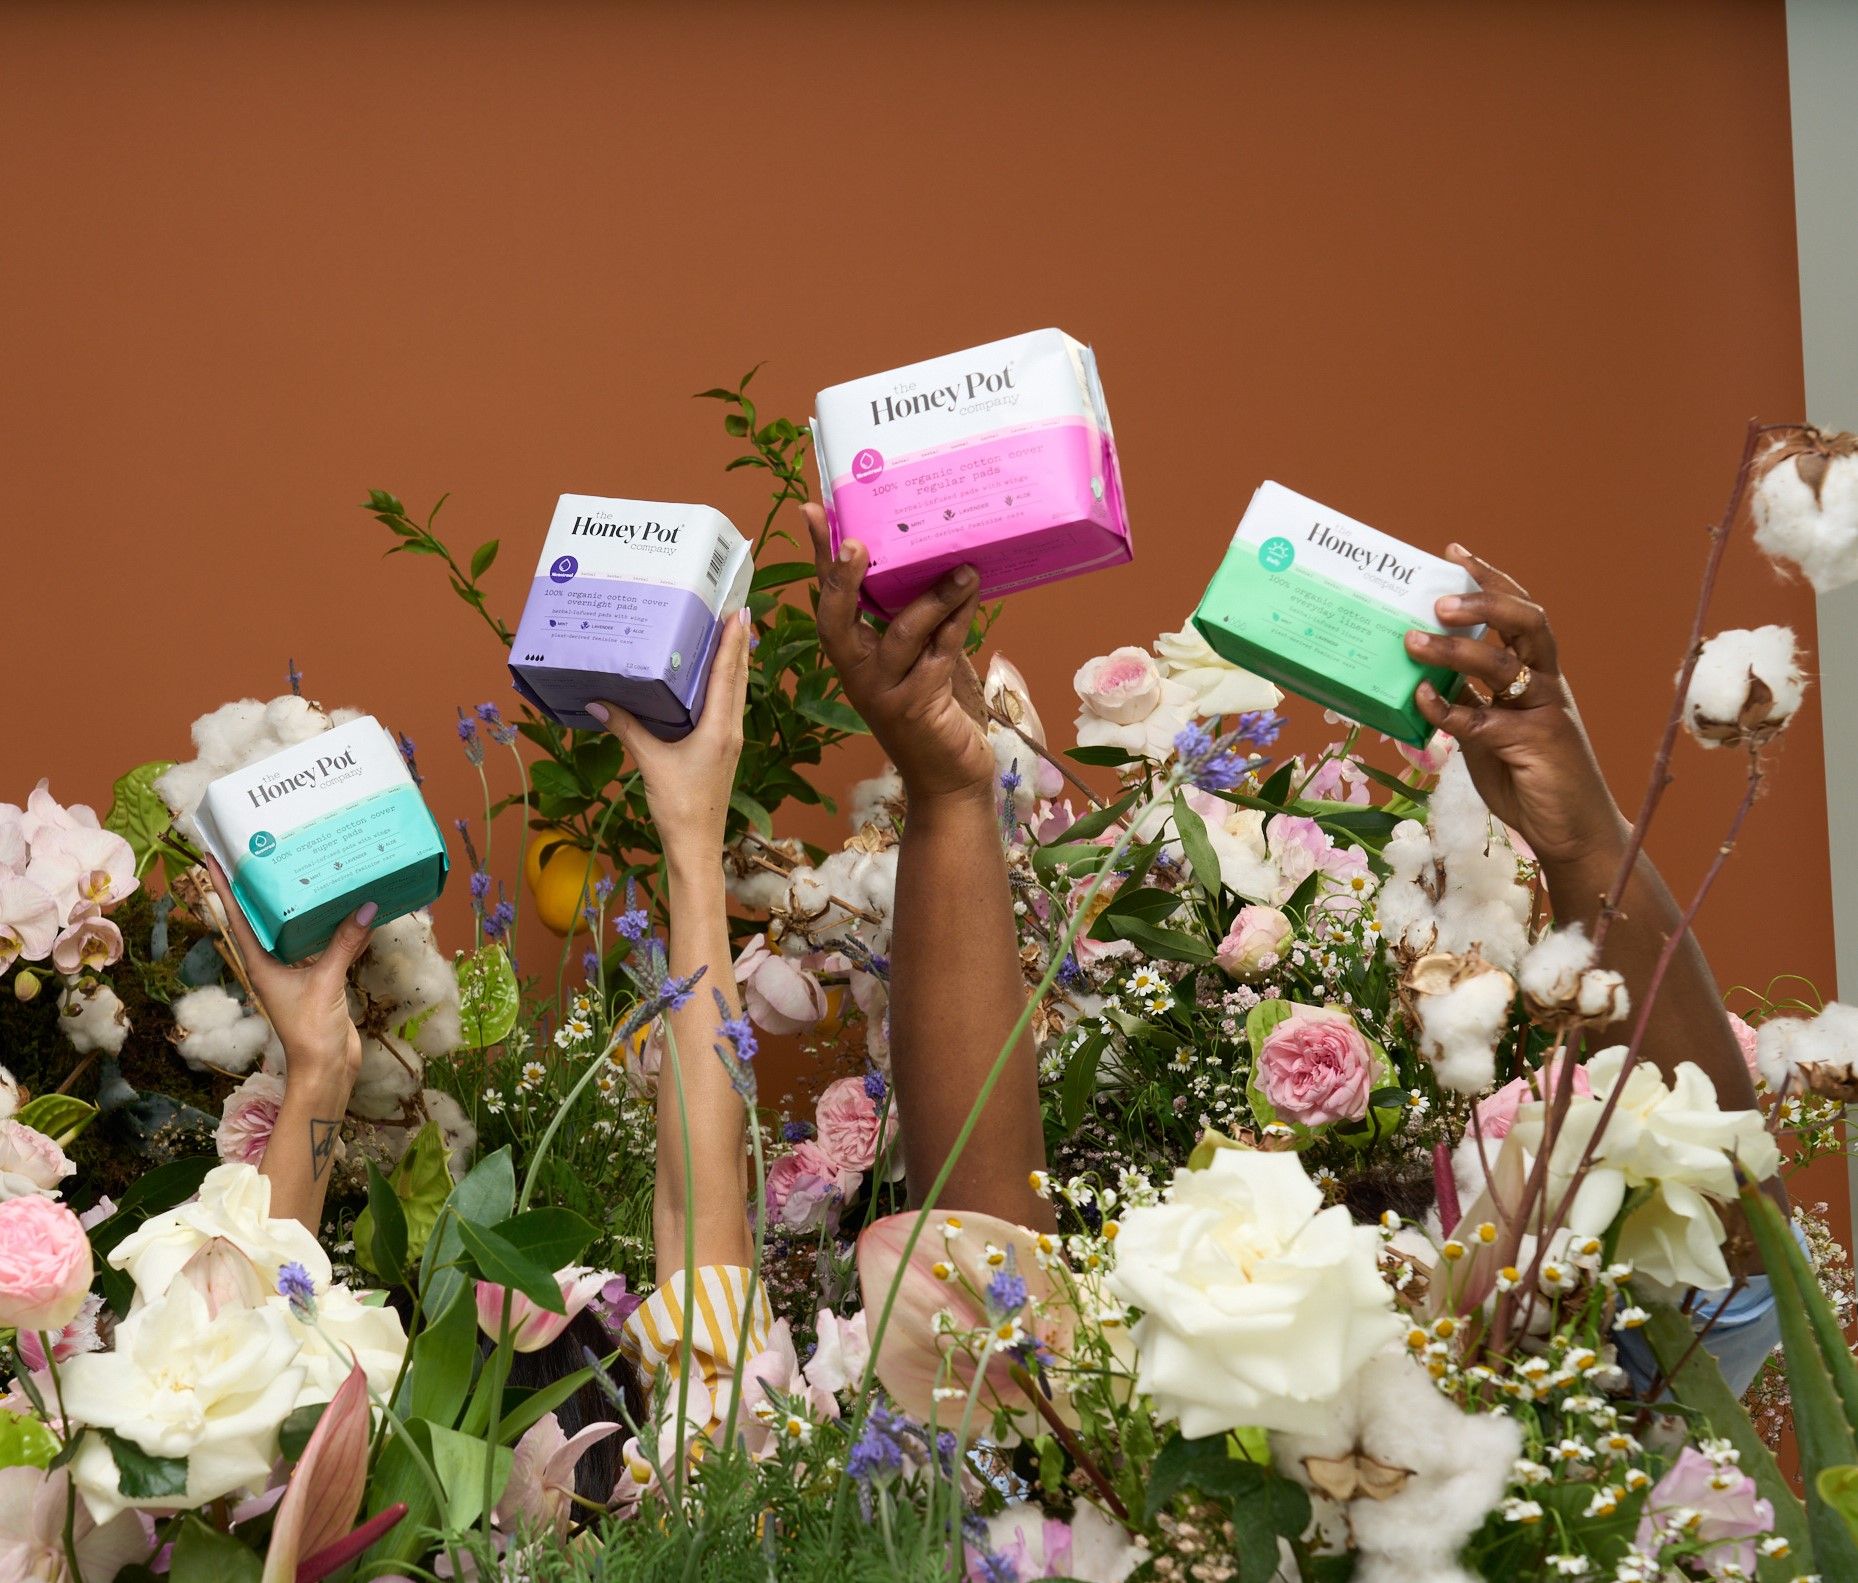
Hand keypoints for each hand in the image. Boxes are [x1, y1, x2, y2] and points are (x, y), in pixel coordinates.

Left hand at [203, 856, 372, 1084]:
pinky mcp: (320, 980)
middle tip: (269, 852)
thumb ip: (344, 944)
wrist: (326, 1069)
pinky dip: (337, 929)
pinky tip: (353, 912)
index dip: (224, 887)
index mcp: (260, 963)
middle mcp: (274, 963)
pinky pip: (326, 945)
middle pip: (267, 918)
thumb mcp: (325, 982)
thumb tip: (367, 907)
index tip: (215, 857)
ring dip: (306, 907)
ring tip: (313, 873)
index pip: (237, 917)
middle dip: (266, 888)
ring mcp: (297, 972)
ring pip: (298, 930)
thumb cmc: (309, 1031)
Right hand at [587, 608, 750, 867]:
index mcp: (718, 728)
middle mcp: (731, 730)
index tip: (737, 612)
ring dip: (736, 664)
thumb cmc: (678, 806)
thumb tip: (596, 701)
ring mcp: (730, 740)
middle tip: (737, 611)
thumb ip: (626, 728)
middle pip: (738, 678)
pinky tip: (716, 680)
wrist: (697, 843)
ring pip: (737, 693)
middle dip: (738, 644)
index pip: (727, 675)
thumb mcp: (649, 762)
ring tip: (732, 635)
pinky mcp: (724, 750)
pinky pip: (730, 708)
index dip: (732, 642)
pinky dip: (727, 686)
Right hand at [802, 503, 993, 802]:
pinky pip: (939, 655)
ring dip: (933, 598)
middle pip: (837, 620)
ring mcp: (883, 694)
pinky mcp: (915, 708)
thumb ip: (917, 620)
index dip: (820, 556)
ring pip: (901, 634)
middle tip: (857, 541)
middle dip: (844, 578)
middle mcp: (857, 674)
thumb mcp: (920, 661)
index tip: (814, 510)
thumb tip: (939, 557)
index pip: (828, 598)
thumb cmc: (936, 714)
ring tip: (963, 569)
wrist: (950, 780)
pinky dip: (958, 624)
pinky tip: (974, 597)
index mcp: (852, 656)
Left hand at [1405, 546, 1626, 867]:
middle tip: (1439, 599)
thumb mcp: (1488, 736)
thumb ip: (1466, 706)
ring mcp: (1544, 710)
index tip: (1455, 552)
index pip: (1519, 613)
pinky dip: (1448, 708)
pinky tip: (1421, 700)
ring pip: (1504, 663)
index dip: (1490, 579)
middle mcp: (1545, 683)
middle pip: (1526, 622)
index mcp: (1537, 674)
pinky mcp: (1536, 743)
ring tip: (1414, 641)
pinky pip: (1483, 718)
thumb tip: (1423, 683)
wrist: (1572, 832)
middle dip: (1484, 600)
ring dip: (1455, 649)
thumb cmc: (1528, 780)